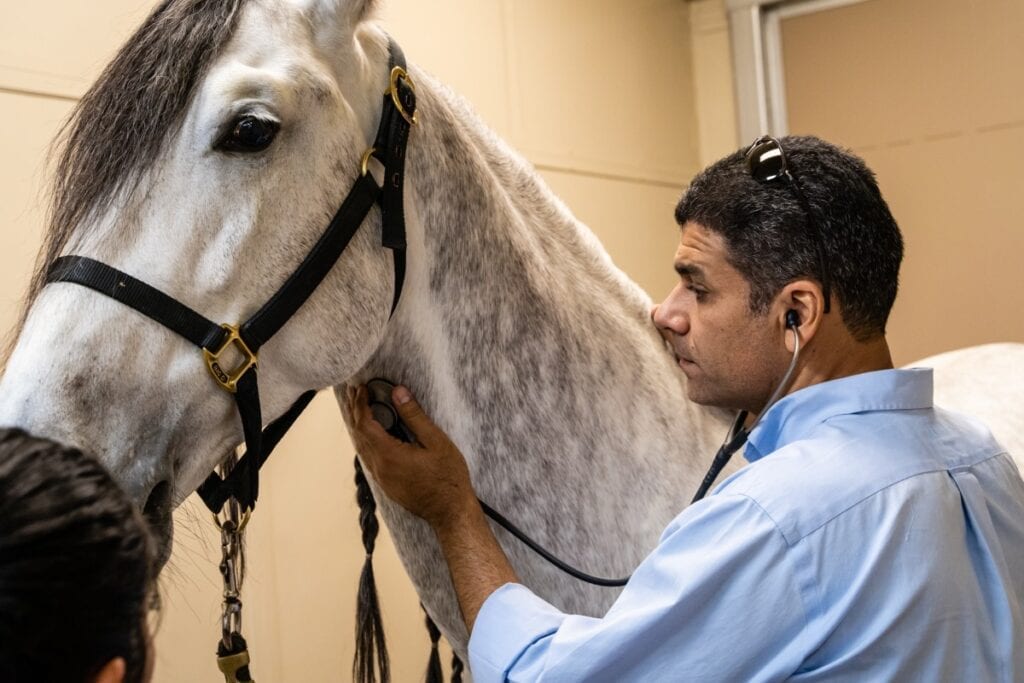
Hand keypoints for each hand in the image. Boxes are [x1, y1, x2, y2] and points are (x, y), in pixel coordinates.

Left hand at [347, 384, 477, 529]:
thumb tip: (398, 393)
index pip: (364, 424)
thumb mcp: (436, 441)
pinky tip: (370, 434)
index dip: (360, 404)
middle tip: (354, 392)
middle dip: (354, 411)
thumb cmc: (448, 477)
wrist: (450, 512)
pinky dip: (365, 440)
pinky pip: (368, 458)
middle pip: (358, 435)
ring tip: (358, 408)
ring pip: (361, 448)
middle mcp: (379, 468)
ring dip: (357, 426)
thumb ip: (414, 416)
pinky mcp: (386, 484)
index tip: (361, 388)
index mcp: (389, 455)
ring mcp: (381, 478)